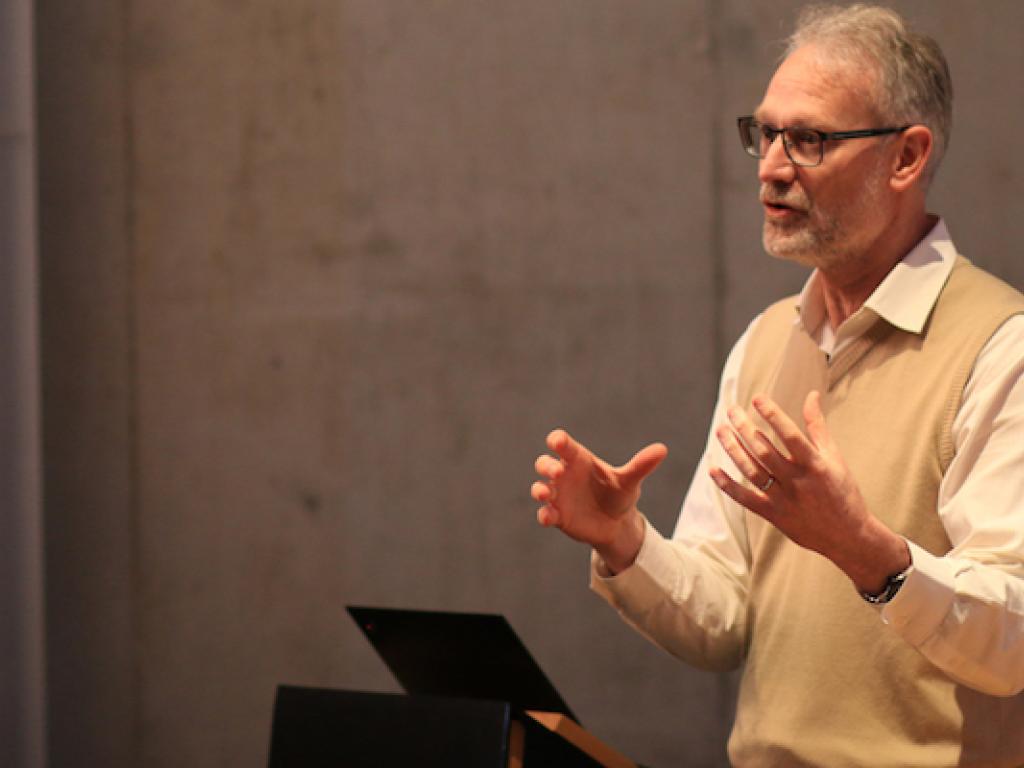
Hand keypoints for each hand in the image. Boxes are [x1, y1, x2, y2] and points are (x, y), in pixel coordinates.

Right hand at [532, 429, 667, 572]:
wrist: (617, 524)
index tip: (558, 442)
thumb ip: (641, 465)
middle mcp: (564, 475)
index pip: (563, 445)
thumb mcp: (630, 481)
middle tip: (558, 471)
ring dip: (539, 489)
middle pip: (544, 464)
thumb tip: (663, 450)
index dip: (557, 441)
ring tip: (546, 493)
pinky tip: (549, 517)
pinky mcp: (558, 516)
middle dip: (546, 466)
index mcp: (579, 460)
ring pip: (539, 488)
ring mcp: (558, 496)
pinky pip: (545, 513)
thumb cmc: (619, 494)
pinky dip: (545, 514)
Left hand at [709, 391, 908, 593]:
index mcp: (815, 465)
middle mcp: (797, 481)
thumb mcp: (834, 457)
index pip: (790, 435)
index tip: (756, 398)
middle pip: (764, 450)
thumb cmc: (842, 491)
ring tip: (721, 431)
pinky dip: (727, 485)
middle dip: (745, 428)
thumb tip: (811, 394)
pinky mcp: (773, 515)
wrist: (848, 536)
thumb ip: (817, 426)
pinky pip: (745, 499)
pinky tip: (713, 469)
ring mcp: (783, 499)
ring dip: (733, 449)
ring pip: (751, 471)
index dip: (773, 415)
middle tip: (731, 410)